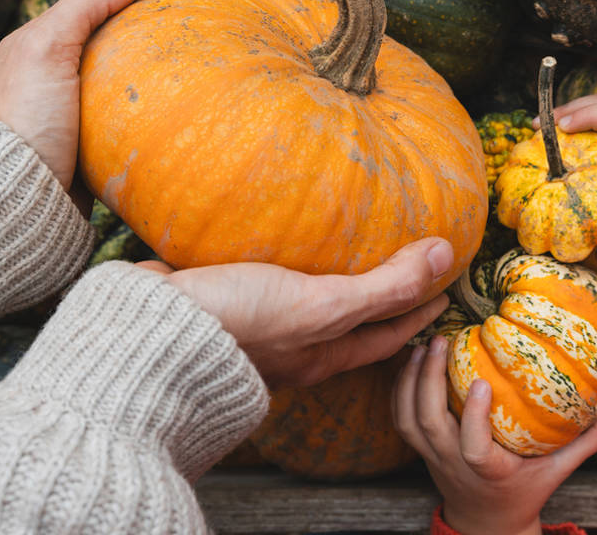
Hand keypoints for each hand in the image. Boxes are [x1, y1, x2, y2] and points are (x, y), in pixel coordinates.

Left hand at [0, 0, 193, 196]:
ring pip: (127, 68)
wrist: (15, 198)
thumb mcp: (46, 49)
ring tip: (199, 42)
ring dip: (161, 53)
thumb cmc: (26, 120)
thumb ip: (86, 4)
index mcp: (41, 43)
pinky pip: (133, 109)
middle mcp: (57, 72)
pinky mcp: (93, 143)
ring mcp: (77, 109)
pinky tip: (182, 95)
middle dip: (156, 11)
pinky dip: (158, 95)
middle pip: (117, 30)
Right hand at [139, 238, 453, 389]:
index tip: (445, 291)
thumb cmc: (240, 322)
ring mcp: (255, 329)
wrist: (151, 330)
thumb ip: (382, 286)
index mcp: (321, 355)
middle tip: (405, 271)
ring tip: (344, 252)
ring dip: (329, 283)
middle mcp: (292, 349)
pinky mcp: (222, 302)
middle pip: (348, 326)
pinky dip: (282, 266)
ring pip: (306, 307)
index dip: (419, 313)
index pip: (385, 336)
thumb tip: (446, 255)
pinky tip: (276, 241)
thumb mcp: (322, 306)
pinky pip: (264, 283)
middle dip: (378, 303)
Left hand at [393, 336, 596, 534]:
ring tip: (424, 344)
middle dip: (429, 380)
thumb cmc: (526, 491)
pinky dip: (400, 388)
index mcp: (489, 470)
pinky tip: (412, 358)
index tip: (481, 382)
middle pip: (428, 424)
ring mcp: (432, 457)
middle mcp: (453, 464)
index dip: (472, 417)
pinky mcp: (420, 450)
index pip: (473, 448)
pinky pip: (400, 419)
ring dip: (411, 379)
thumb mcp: (560, 469)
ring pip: (408, 419)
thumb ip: (590, 437)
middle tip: (442, 340)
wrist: (486, 522)